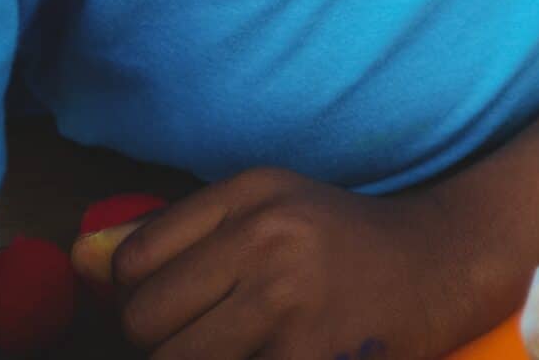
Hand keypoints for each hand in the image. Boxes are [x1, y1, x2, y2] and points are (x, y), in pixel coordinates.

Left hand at [109, 166, 476, 359]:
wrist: (446, 262)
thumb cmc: (347, 241)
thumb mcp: (275, 204)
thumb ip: (192, 231)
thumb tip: (92, 272)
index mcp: (251, 194)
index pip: (131, 263)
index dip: (138, 299)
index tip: (172, 310)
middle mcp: (268, 239)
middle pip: (145, 323)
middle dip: (163, 344)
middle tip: (208, 340)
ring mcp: (290, 302)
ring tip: (240, 350)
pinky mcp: (311, 357)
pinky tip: (271, 354)